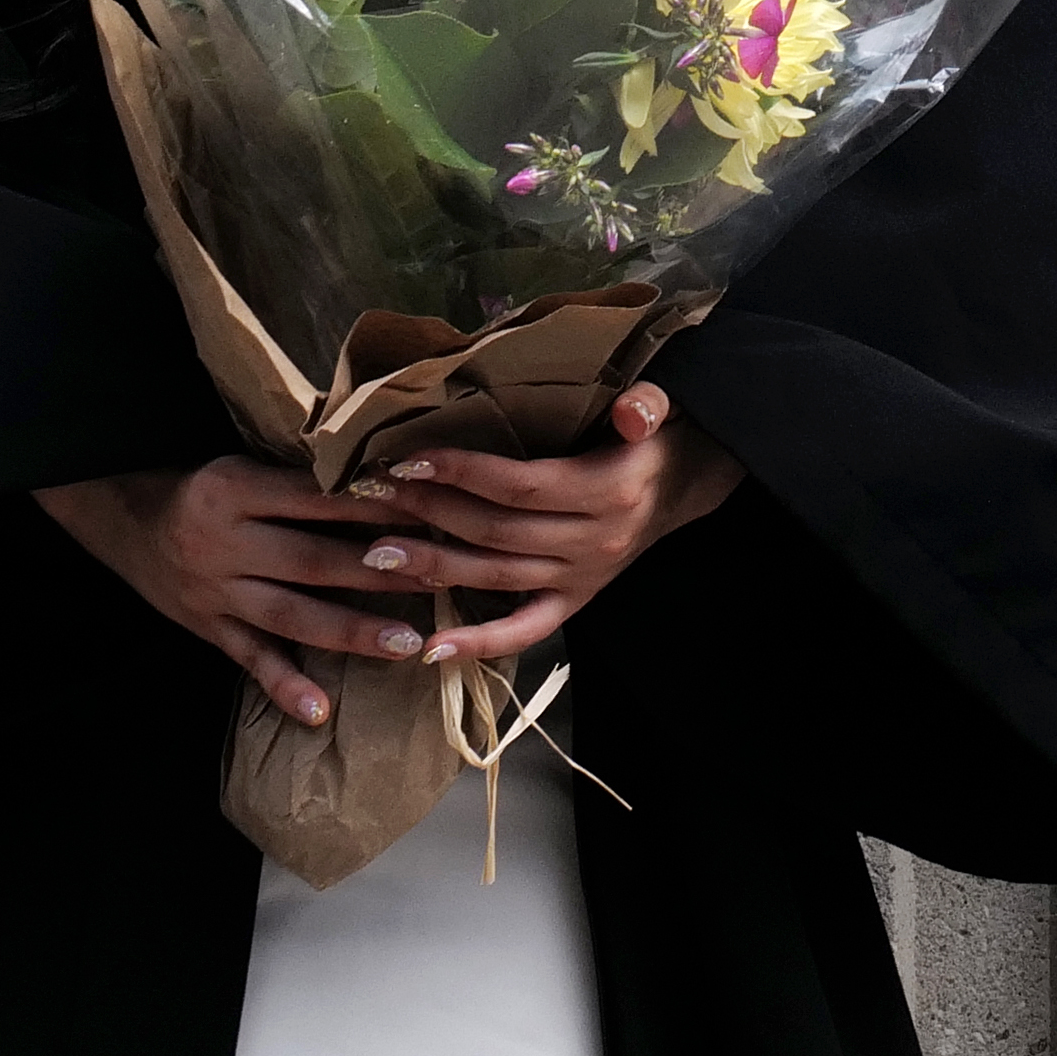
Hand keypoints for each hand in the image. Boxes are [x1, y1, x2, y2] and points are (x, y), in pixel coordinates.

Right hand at [37, 450, 463, 726]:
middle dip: (379, 571)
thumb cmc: (202, 485)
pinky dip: (285, 687)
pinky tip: (319, 711)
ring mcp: (215, 592)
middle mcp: (225, 542)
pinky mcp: (208, 628)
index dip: (372, 504)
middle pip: (311, 559)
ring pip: (290, 615)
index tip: (429, 511)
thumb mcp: (241, 463)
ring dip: (350, 631)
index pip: (316, 498)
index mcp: (235, 488)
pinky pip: (250, 660)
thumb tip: (385, 474)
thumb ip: (298, 477)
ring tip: (406, 644)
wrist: (125, 519)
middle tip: (441, 578)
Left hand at [357, 381, 744, 669]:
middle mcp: (594, 541)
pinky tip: (430, 649)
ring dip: (436, 566)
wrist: (685, 483)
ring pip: (498, 577)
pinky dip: (479, 644)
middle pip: (498, 531)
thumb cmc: (654, 438)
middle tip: (372, 497)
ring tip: (376, 554)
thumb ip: (646, 406)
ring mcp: (583, 578)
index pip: (521, 486)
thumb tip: (633, 410)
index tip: (408, 458)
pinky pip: (525, 631)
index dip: (463, 473)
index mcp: (610, 490)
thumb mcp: (662, 408)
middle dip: (431, 512)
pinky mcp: (575, 602)